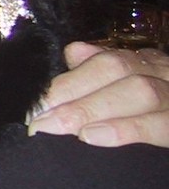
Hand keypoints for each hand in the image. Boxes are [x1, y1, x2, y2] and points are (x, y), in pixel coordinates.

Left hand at [28, 41, 168, 146]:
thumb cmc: (166, 105)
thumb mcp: (142, 81)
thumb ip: (106, 67)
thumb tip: (74, 52)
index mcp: (150, 62)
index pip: (104, 62)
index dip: (67, 81)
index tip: (33, 102)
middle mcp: (166, 72)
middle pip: (118, 71)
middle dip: (72, 93)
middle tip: (37, 119)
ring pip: (140, 92)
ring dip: (93, 108)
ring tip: (58, 126)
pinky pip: (162, 124)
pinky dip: (127, 129)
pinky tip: (95, 137)